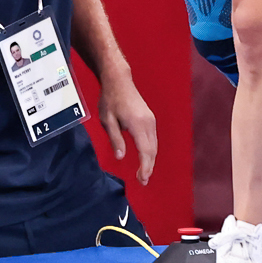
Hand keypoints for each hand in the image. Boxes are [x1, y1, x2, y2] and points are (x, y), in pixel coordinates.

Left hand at [98, 70, 157, 185]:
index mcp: (137, 124)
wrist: (119, 81)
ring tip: (143, 174)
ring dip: (150, 160)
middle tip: (142, 181)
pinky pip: (153, 139)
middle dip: (149, 167)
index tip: (142, 179)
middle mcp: (148, 123)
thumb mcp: (107, 120)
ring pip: (154, 145)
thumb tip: (121, 157)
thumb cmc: (110, 100)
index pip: (145, 151)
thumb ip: (115, 139)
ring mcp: (151, 120)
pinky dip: (150, 151)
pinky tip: (145, 158)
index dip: (145, 167)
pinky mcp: (150, 119)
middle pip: (152, 150)